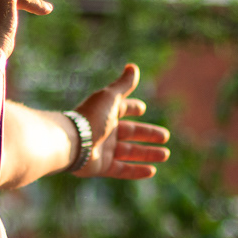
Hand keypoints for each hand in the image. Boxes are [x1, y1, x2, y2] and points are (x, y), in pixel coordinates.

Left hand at [74, 64, 170, 178]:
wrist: (72, 142)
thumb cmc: (91, 117)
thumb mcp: (110, 97)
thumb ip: (123, 84)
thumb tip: (133, 67)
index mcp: (106, 113)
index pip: (122, 109)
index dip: (131, 108)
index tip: (142, 109)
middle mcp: (105, 131)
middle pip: (130, 132)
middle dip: (148, 134)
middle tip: (165, 136)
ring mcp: (104, 150)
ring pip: (130, 152)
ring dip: (148, 153)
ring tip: (165, 154)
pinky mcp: (102, 166)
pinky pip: (122, 170)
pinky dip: (137, 170)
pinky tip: (152, 171)